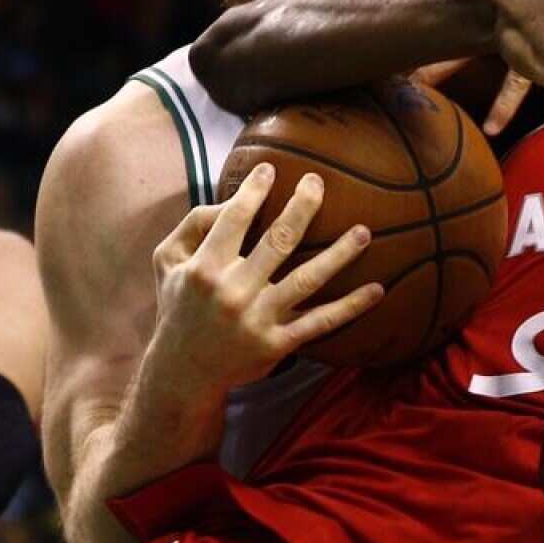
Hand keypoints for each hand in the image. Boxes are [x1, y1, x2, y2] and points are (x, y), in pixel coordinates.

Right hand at [150, 164, 382, 389]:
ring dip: (340, 254)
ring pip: (307, 279)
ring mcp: (258, 319)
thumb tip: (232, 200)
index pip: (234, 220)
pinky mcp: (277, 344)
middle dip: (302, 207)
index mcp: (205, 268)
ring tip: (364, 232)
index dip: (254, 191)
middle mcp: (233, 291)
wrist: (182, 372)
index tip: (272, 169)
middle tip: (318, 183)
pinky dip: (351, 307)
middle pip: (279, 241)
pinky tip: (377, 289)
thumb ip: (193, 225)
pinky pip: (321, 322)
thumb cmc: (180, 305)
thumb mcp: (166, 261)